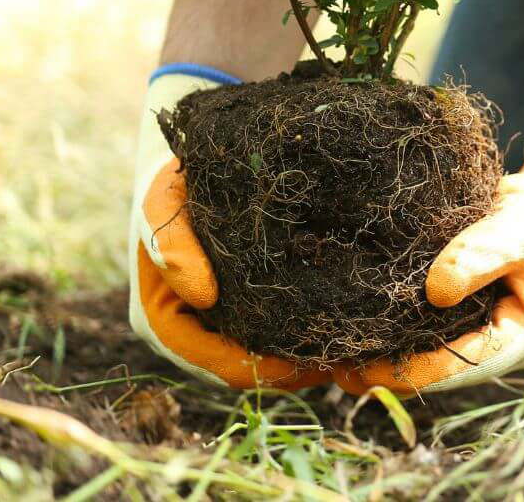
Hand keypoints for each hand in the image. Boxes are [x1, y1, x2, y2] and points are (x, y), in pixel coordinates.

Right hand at [128, 70, 331, 389]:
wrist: (199, 152)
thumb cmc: (176, 176)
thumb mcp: (164, 198)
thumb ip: (171, 240)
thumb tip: (201, 294)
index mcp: (166, 319)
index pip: (221, 365)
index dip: (264, 372)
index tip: (308, 362)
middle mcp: (197, 328)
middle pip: (254, 367)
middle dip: (298, 367)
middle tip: (350, 358)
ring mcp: (225, 318)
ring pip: (273, 351)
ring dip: (311, 352)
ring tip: (360, 343)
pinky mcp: (254, 299)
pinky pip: (286, 325)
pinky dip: (315, 325)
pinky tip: (354, 315)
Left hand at [333, 82, 523, 394]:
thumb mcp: (515, 226)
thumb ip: (478, 255)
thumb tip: (433, 292)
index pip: (464, 365)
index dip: (411, 371)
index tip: (360, 369)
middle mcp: (516, 345)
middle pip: (449, 371)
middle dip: (395, 371)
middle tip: (335, 368)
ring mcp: (501, 334)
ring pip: (443, 357)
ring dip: (398, 356)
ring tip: (341, 356)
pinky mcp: (485, 316)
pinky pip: (444, 336)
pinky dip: (408, 336)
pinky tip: (368, 330)